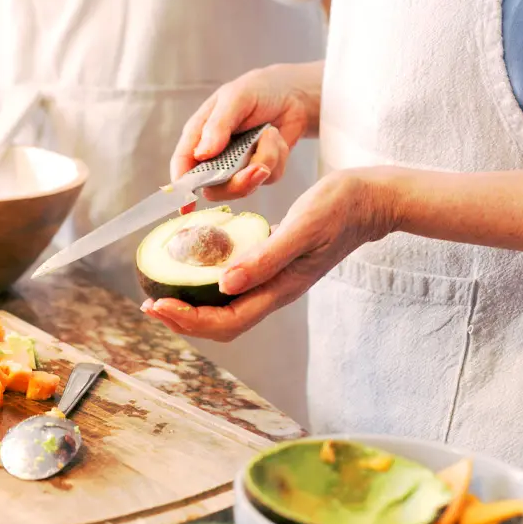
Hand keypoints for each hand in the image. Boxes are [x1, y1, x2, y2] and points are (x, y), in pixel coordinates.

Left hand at [141, 168, 398, 341]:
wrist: (373, 199)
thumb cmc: (341, 207)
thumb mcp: (301, 227)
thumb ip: (266, 258)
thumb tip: (224, 285)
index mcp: (280, 289)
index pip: (226, 321)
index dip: (188, 319)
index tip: (157, 305)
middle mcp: (274, 292)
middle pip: (222, 324)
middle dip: (183, 319)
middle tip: (148, 305)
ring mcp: (275, 282)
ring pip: (226, 310)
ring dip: (191, 307)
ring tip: (161, 295)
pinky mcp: (274, 267)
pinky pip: (233, 288)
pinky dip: (206, 286)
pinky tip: (190, 271)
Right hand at [171, 61, 323, 201]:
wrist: (293, 93)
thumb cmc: (258, 90)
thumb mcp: (236, 98)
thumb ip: (218, 125)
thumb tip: (201, 154)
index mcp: (198, 137)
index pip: (183, 165)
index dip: (181, 187)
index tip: (187, 205)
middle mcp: (213, 156)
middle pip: (213, 188)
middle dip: (237, 182)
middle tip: (258, 168)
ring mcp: (236, 166)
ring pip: (242, 186)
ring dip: (263, 161)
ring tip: (271, 135)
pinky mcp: (258, 171)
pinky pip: (268, 178)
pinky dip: (278, 157)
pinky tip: (276, 137)